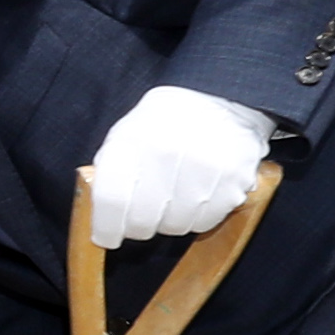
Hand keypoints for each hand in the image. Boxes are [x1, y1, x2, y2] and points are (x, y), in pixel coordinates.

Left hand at [88, 85, 273, 245]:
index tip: (106, 237)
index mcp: (133, 137)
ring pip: (175, 226)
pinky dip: (198, 215)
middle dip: (138, 225)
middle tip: (143, 215)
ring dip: (170, 220)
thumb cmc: (165, 122)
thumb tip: (101, 213)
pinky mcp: (234, 179)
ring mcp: (204, 166)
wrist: (220, 97)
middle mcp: (167, 151)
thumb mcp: (128, 132)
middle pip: (142, 220)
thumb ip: (110, 169)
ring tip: (175, 192)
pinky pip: (205, 221)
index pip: (111, 199)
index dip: (106, 227)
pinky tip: (199, 191)